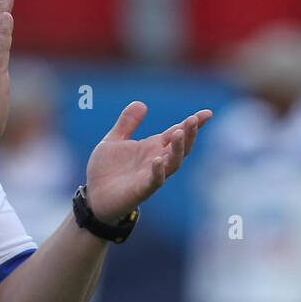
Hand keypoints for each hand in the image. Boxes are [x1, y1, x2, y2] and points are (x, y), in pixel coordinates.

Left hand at [84, 104, 210, 222]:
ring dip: (178, 149)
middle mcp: (156, 160)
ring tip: (179, 133)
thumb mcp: (113, 140)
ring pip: (172, 163)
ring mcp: (151, 176)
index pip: (176, 132)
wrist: (93, 197)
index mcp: (152, 147)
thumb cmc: (105, 170)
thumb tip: (141, 103)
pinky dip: (158, 171)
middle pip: (180, 147)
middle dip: (189, 134)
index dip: (192, 123)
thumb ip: (127, 123)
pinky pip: (154, 181)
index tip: (207, 113)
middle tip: (193, 120)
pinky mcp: (141, 190)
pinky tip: (158, 160)